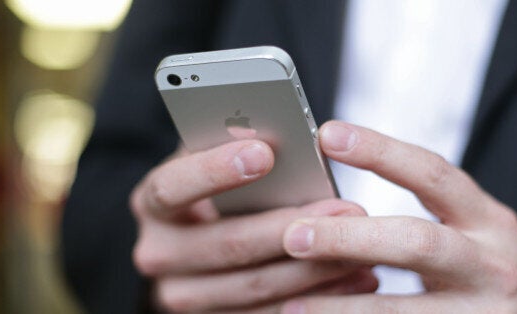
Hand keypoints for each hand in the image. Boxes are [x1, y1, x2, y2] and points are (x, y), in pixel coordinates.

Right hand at [129, 140, 377, 312]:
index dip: (214, 170)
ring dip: (315, 268)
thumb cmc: (217, 190)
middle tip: (346, 209)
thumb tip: (271, 130)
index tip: (265, 152)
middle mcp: (159, 253)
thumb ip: (231, 147)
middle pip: (227, 244)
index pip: (171, 187)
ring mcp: (185, 294)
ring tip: (363, 247)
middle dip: (292, 227)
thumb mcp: (212, 162)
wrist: (195, 246)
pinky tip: (355, 278)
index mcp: (153, 204)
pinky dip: (318, 298)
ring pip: (255, 286)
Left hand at [281, 121, 516, 312]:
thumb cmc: (492, 275)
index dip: (380, 151)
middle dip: (350, 238)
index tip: (328, 134)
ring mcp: (485, 313)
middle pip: (417, 242)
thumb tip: (338, 209)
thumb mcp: (476, 236)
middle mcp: (493, 263)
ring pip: (406, 310)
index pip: (433, 174)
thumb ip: (429, 219)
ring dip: (344, 308)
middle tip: (294, 235)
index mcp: (489, 221)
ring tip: (293, 307)